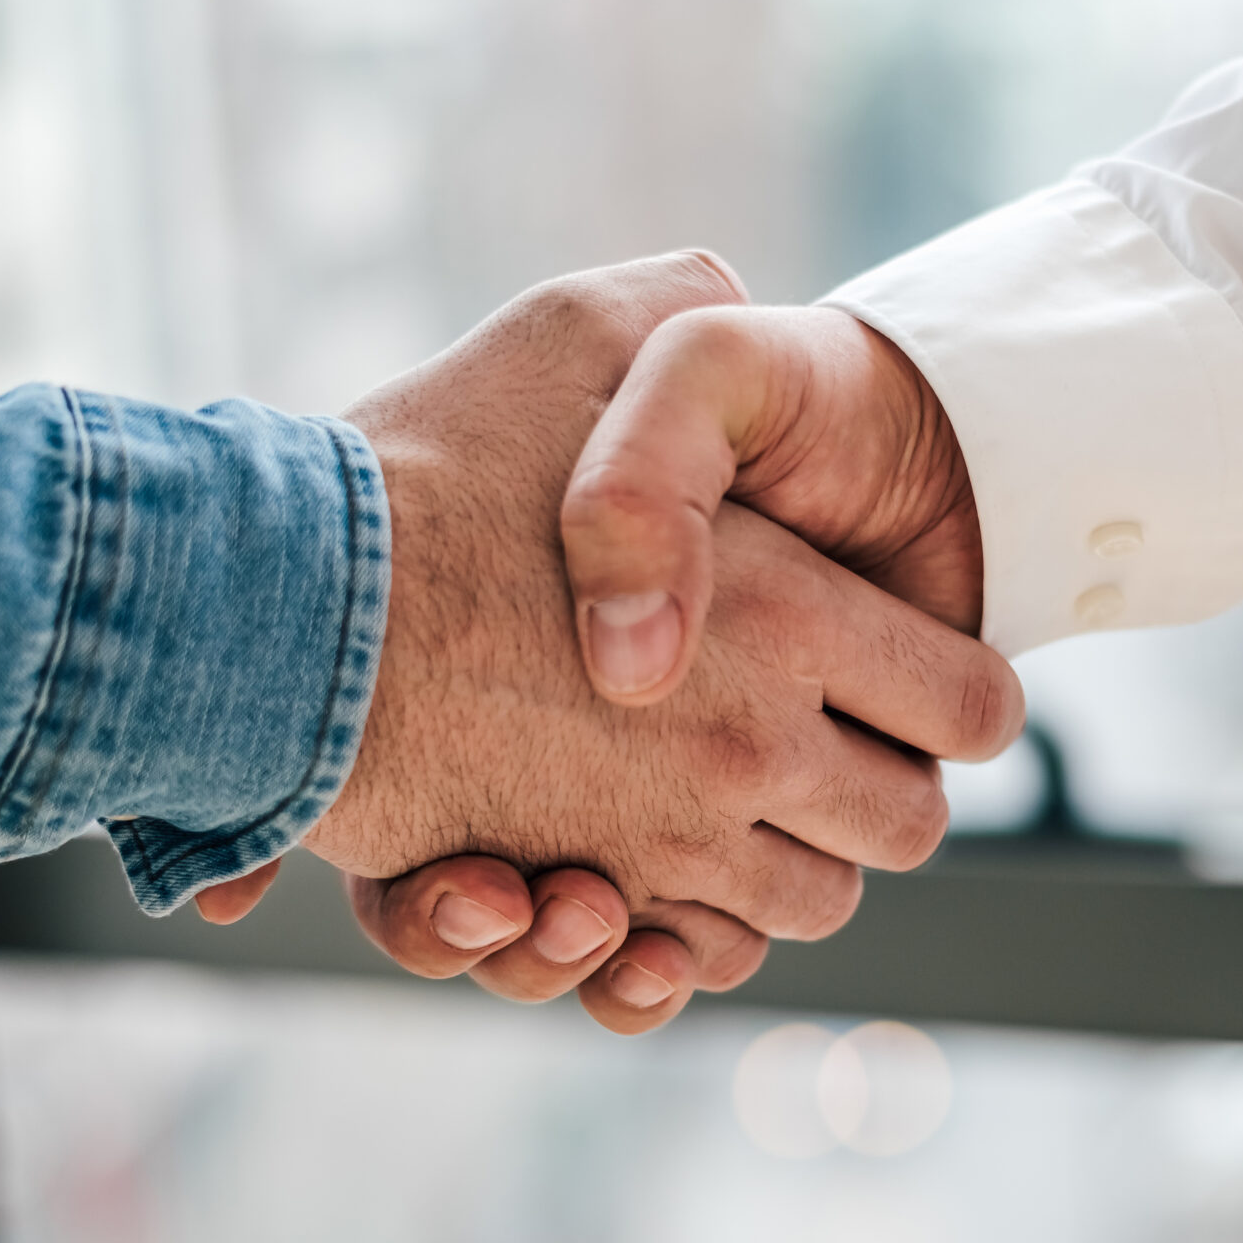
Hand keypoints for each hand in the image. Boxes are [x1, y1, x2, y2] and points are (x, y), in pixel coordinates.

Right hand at [201, 257, 1021, 1031]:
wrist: (270, 612)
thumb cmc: (418, 470)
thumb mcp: (566, 331)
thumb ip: (676, 300)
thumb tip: (728, 280)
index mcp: (788, 610)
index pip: (972, 708)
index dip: (958, 700)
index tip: (915, 684)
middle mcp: (752, 745)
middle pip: (904, 829)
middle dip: (878, 799)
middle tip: (826, 750)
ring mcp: (671, 841)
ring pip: (807, 908)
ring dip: (782, 869)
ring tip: (728, 804)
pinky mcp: (584, 903)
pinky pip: (693, 962)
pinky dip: (687, 937)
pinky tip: (649, 868)